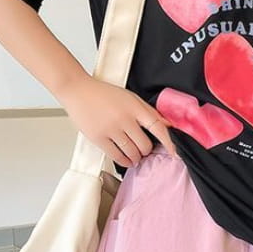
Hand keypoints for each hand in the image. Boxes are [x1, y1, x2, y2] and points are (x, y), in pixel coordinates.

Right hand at [58, 73, 176, 167]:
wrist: (77, 90)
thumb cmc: (104, 93)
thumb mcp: (130, 97)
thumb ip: (148, 111)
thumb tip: (167, 124)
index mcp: (135, 107)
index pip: (158, 127)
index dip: (168, 142)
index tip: (174, 152)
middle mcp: (125, 118)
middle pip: (145, 145)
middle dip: (147, 150)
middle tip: (144, 150)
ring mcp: (111, 129)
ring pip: (132, 153)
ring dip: (137, 158)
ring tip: (136, 156)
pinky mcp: (98, 138)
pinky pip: (117, 156)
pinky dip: (125, 161)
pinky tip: (127, 160)